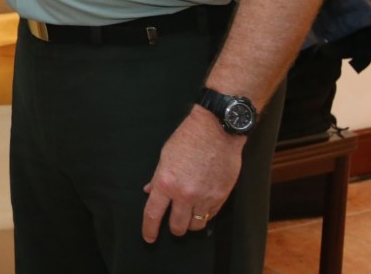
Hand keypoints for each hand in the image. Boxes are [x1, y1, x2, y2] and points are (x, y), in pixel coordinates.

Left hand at [141, 108, 243, 241]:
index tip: (149, 238)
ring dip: (190, 224)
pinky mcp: (221, 197)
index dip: (149, 229)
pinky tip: (201, 207)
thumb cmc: (187, 140)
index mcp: (165, 183)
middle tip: (172, 225)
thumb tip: (149, 192)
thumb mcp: (164, 157)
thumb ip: (157, 178)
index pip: (153, 214)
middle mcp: (184, 194)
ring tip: (188, 216)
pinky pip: (211, 215)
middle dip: (173, 229)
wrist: (216, 131)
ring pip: (196, 225)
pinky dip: (204, 215)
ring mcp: (204, 197)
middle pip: (177, 226)